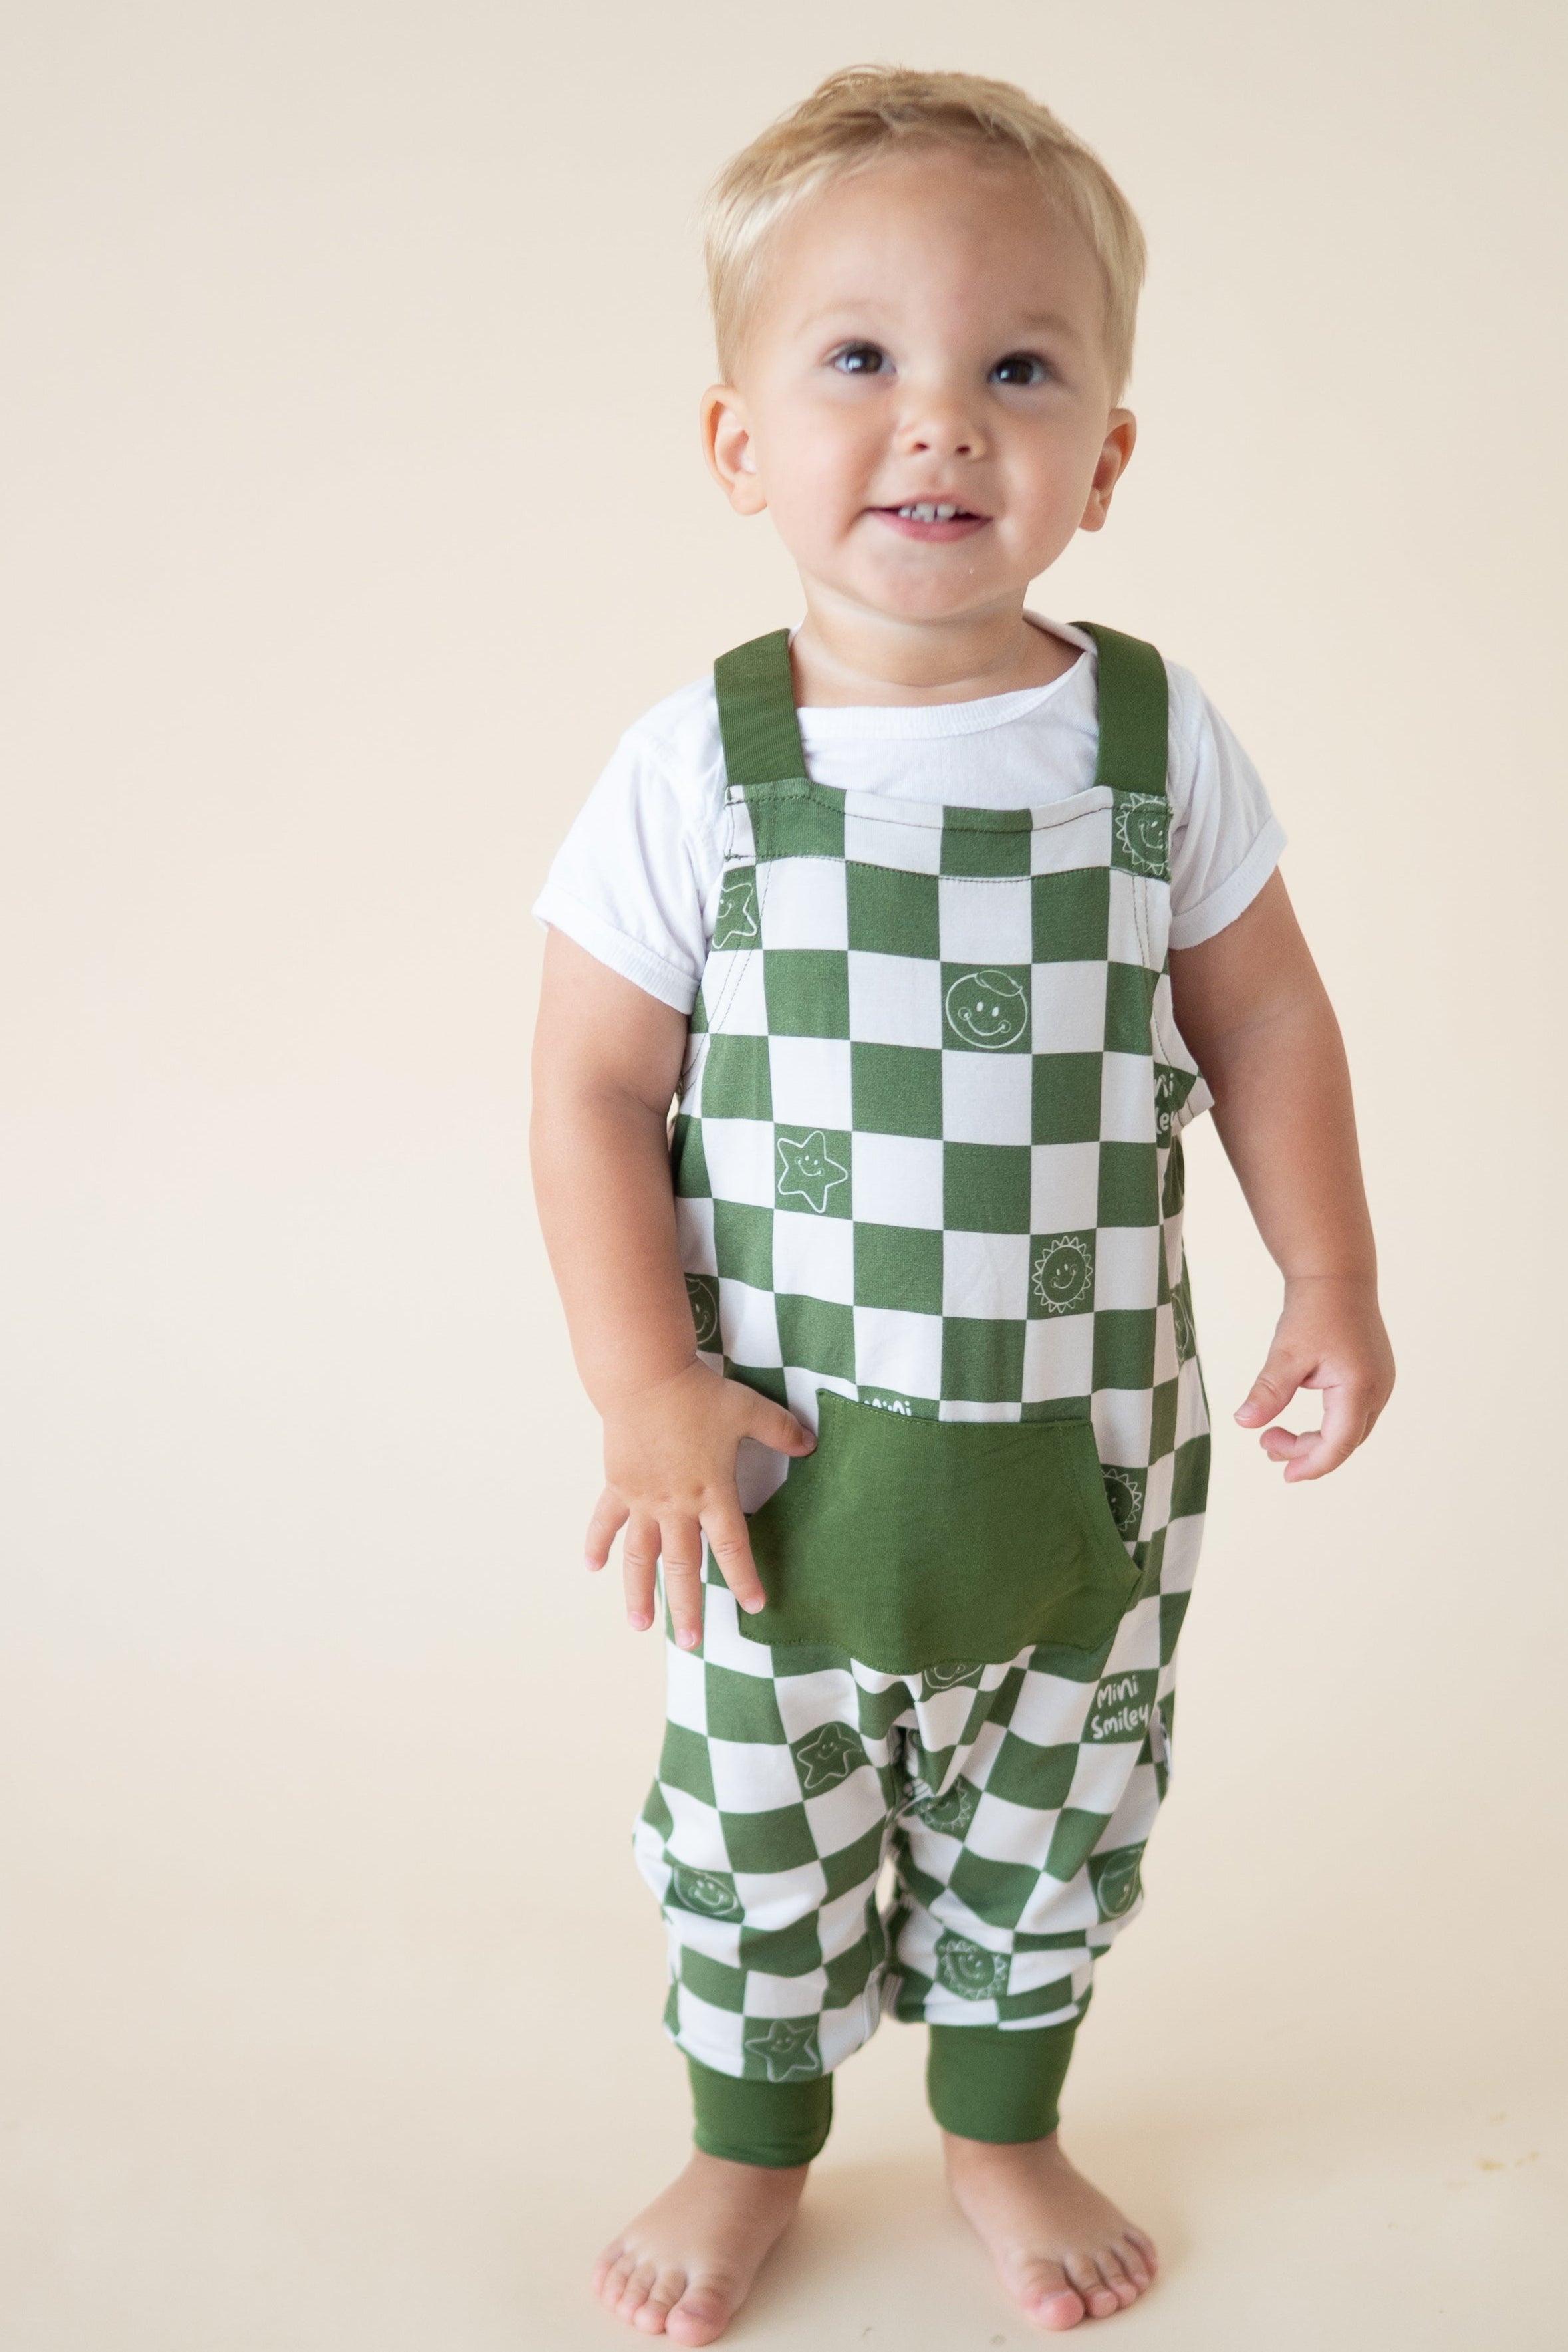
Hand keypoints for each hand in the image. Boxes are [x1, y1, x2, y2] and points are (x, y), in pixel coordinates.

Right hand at [584, 1361, 814, 1647]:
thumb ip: (782, 1431)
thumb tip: (812, 1443)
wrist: (645, 1378)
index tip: (753, 1606)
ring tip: (640, 1625)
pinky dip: (597, 1543)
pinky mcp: (619, 1485)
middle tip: (690, 1644)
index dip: (744, 1578)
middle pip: (683, 1566)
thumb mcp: (748, 1410)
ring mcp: (643, 1499)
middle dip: (687, 1607)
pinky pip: (606, 1522)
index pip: (732, 1547)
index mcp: (711, 1493)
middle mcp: (676, 1506)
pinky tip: (593, 1567)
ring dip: (639, 1592)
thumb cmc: (698, 1394)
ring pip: (641, 1557)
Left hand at [1234, 1275, 1394, 1481]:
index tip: (1285, 1474)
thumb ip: (1269, 1391)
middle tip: (1266, 1446)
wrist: (1337, 1276)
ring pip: (1350, 1430)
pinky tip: (1299, 1423)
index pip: (1338, 1443)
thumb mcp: (1286, 1352)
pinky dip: (1327, 1425)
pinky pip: (1353, 1415)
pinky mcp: (1375, 1378)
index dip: (1312, 1464)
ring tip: (1273, 1438)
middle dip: (1307, 1453)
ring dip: (1316, 1440)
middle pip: (1345, 1441)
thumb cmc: (1313, 1310)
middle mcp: (1379, 1390)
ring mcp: (1381, 1384)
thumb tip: (1244, 1422)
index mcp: (1360, 1387)